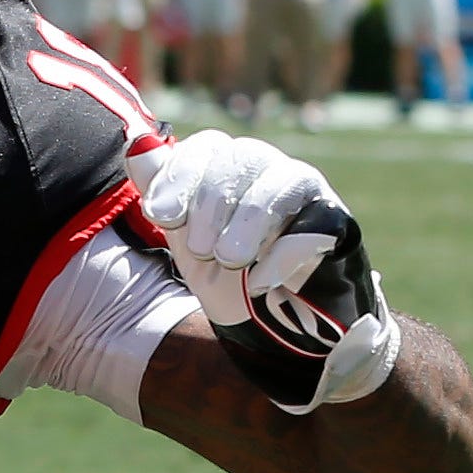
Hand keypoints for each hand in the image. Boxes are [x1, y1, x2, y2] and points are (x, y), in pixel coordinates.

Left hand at [126, 131, 399, 414]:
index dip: (180, 175)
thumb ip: (162, 194)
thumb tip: (136, 145)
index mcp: (228, 167)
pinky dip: (282, 255)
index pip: (207, 147)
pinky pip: (315, 224)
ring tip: (230, 261)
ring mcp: (306, 193)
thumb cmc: (229, 274)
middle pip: (241, 158)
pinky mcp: (336, 223)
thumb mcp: (184, 239)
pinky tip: (261, 281)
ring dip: (247, 224)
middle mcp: (268, 169)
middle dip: (211, 204)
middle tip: (199, 250)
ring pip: (280, 182)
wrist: (277, 327)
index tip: (161, 215)